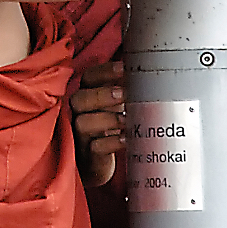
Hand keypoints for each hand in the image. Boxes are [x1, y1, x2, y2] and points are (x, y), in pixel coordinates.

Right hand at [70, 60, 126, 186]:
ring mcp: (81, 133)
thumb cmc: (109, 124)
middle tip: (124, 94)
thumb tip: (148, 70)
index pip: (89, 77)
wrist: (99, 160)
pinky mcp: (88, 155)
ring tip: (127, 120)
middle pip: (80, 98)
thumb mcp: (116, 104)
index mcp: (86, 93)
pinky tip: (126, 139)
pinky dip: (111, 142)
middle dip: (102, 95)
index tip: (124, 67)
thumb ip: (125, 87)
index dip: (104, 71)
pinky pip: (95, 147)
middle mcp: (78, 111)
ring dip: (107, 119)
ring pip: (83, 122)